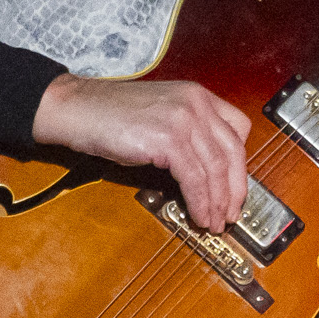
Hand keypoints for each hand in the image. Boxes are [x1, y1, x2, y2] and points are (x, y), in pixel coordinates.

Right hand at [32, 75, 250, 231]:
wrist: (77, 109)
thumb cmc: (110, 116)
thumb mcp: (160, 116)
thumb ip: (187, 135)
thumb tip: (206, 175)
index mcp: (197, 96)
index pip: (238, 129)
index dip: (241, 163)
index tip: (237, 186)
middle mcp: (196, 103)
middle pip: (233, 152)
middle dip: (236, 189)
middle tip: (232, 213)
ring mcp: (183, 119)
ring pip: (216, 169)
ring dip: (219, 202)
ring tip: (214, 222)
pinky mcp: (168, 138)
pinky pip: (195, 178)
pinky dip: (200, 202)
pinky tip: (199, 215)